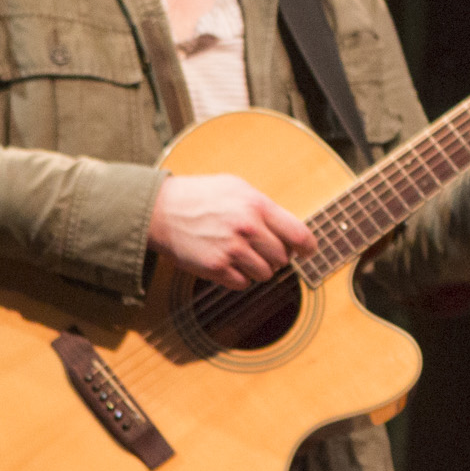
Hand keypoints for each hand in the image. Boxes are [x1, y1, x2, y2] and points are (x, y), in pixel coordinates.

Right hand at [146, 173, 316, 287]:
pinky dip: (239, 277)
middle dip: (276, 256)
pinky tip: (228, 262)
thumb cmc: (200, 196)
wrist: (161, 210)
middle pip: (283, 258)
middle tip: (261, 248)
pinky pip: (243, 283)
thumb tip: (290, 228)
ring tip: (241, 253)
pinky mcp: (216, 268)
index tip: (307, 252)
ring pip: (266, 274)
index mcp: (257, 206)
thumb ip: (265, 206)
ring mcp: (232, 250)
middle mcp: (248, 228)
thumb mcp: (237, 187)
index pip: (299, 235)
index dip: (308, 247)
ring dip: (258, 268)